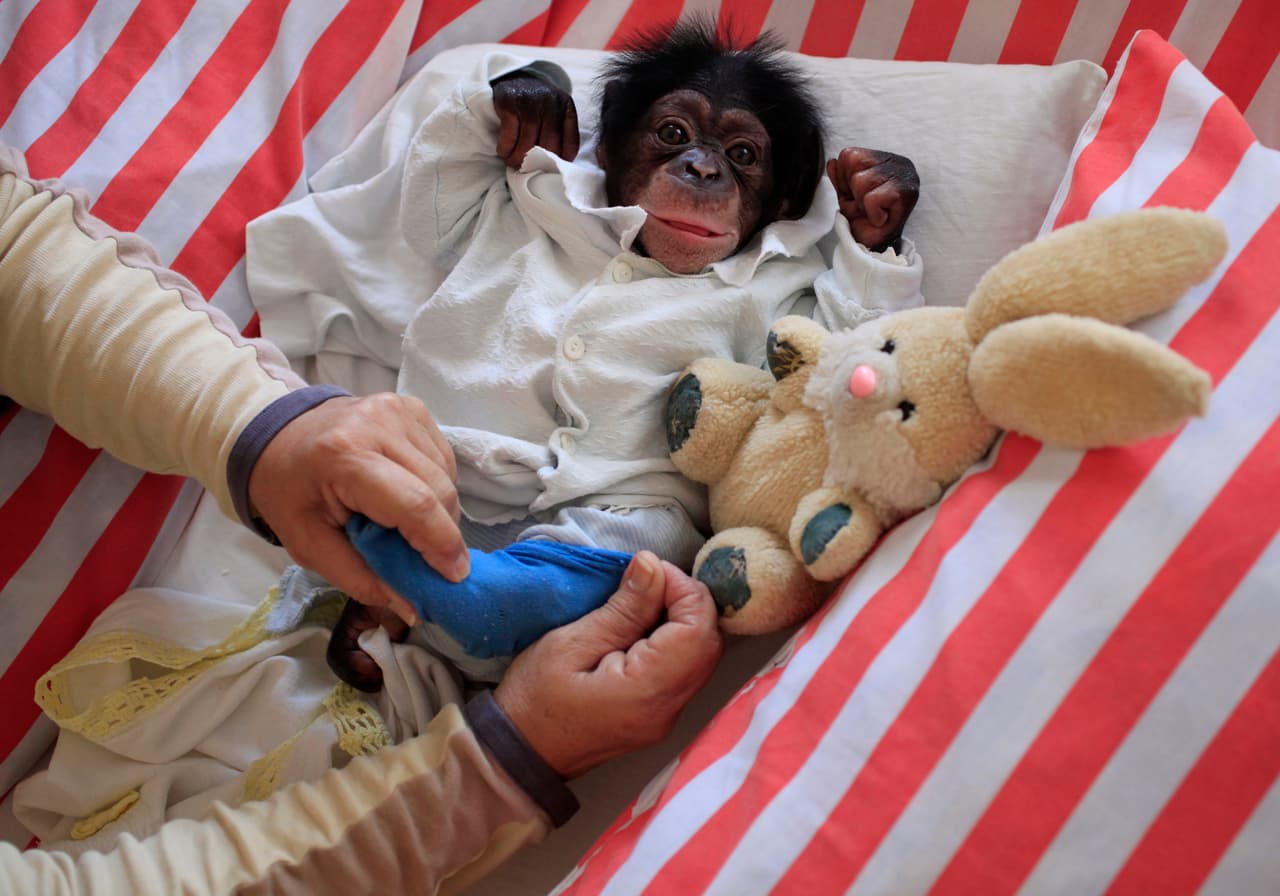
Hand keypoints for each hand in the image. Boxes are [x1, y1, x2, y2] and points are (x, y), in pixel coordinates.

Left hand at [248, 393, 466, 627]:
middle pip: (439, 490)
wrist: (276, 434)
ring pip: (447, 475)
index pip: (414, 504)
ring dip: (440, 510)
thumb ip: (361, 578)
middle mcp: (378, 424)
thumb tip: (413, 607)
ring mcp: (399, 410)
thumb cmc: (290, 492)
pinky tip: (408, 493)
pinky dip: (435, 485)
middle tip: (430, 562)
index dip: (441, 543)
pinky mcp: (412, 407)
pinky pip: (442, 458)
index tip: (454, 576)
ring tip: (409, 525)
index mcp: (345, 457)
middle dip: (443, 534)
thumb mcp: (310, 546)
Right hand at [492, 72, 579, 168]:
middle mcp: (551, 103)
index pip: (570, 144)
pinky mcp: (509, 103)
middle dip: (536, 163)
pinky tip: (504, 151)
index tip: (549, 168)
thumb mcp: (554, 113)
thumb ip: (561, 133)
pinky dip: (505, 149)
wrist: (512, 78)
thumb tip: (557, 165)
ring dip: (517, 159)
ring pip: (527, 143)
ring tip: (512, 162)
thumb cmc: (535, 104)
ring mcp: (530, 102)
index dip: (560, 161)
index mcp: (566, 107)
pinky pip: (509, 136)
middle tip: (525, 168)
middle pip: (548, 146)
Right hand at [495, 551, 722, 777]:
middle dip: (688, 601)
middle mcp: (668, 709)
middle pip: (709, 644)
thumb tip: (654, 565)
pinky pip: (685, 669)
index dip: (684, 590)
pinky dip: (675, 639)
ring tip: (644, 599)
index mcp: (646, 692)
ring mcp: (667, 716)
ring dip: (683, 619)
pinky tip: (644, 625)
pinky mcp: (659, 715)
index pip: (698, 631)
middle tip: (649, 581)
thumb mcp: (570, 643)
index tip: (650, 570)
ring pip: (702, 656)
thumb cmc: (533, 699)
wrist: (518, 754)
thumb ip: (622, 608)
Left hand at [827, 146, 919, 251]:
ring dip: (862, 202)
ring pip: (861, 180)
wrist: (875, 247)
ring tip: (872, 211)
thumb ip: (840, 176)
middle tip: (865, 206)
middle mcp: (899, 162)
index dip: (844, 179)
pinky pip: (872, 198)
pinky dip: (871, 212)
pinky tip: (880, 218)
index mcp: (884, 158)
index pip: (849, 155)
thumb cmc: (865, 219)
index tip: (855, 196)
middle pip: (855, 165)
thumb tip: (832, 162)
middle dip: (852, 191)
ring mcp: (906, 176)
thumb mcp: (846, 194)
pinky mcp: (907, 193)